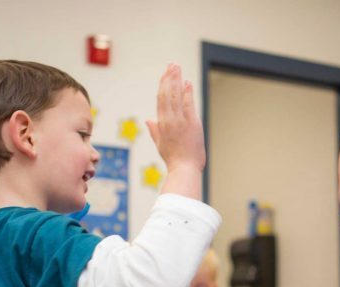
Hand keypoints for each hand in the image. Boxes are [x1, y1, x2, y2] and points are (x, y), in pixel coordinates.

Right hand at [147, 64, 205, 199]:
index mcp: (161, 125)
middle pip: (167, 94)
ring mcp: (179, 121)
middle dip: (169, 78)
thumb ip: (154, 130)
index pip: (161, 100)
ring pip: (175, 96)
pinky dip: (187, 92)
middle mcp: (168, 120)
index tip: (164, 75)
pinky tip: (187, 82)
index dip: (162, 86)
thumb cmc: (174, 160)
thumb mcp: (160, 144)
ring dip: (176, 80)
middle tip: (172, 65)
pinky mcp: (191, 123)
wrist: (184, 169)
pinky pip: (188, 104)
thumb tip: (148, 120)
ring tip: (177, 67)